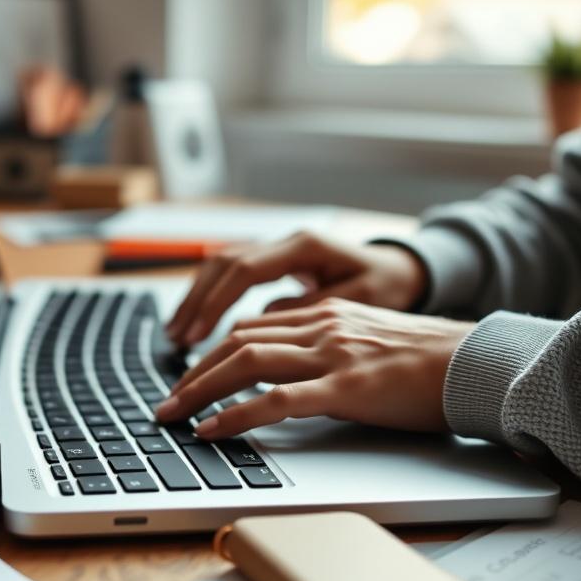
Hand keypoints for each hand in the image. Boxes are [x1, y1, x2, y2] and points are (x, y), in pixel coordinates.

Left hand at [156, 298, 474, 437]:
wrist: (478, 363)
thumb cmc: (429, 361)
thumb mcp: (368, 342)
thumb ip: (329, 348)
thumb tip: (294, 372)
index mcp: (325, 315)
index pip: (250, 328)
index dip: (211, 354)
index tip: (189, 378)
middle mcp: (321, 327)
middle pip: (236, 343)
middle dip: (192, 374)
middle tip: (166, 403)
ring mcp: (332, 355)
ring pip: (246, 364)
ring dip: (200, 391)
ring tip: (173, 416)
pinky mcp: (346, 388)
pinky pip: (276, 400)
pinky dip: (236, 415)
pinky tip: (212, 430)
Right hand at [165, 232, 427, 346]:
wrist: (404, 268)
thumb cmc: (388, 286)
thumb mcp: (359, 301)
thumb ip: (311, 311)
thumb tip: (263, 325)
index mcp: (305, 246)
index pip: (244, 271)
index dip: (215, 304)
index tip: (197, 336)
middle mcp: (285, 241)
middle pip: (223, 263)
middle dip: (195, 302)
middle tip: (177, 339)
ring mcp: (278, 249)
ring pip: (221, 266)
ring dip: (196, 300)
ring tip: (177, 335)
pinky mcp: (275, 262)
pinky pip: (231, 275)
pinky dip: (209, 298)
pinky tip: (196, 324)